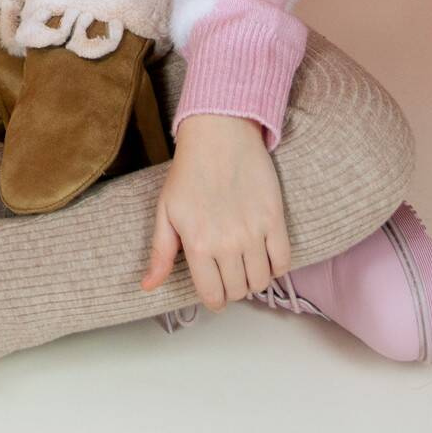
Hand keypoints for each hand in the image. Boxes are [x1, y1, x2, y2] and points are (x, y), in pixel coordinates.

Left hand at [141, 113, 289, 309]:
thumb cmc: (189, 171)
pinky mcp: (275, 219)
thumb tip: (148, 287)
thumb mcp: (166, 210)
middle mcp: (227, 243)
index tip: (214, 290)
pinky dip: (275, 267)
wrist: (219, 133)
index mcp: (197, 244)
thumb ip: (160, 253)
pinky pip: (283, 263)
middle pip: (238, 291)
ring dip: (253, 279)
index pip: (212, 296)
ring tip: (244, 263)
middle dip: (232, 288)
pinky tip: (264, 255)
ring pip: (261, 282)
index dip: (213, 299)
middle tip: (227, 271)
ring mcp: (253, 232)